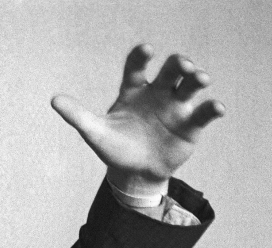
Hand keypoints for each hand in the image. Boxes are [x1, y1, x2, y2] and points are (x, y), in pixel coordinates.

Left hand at [51, 44, 224, 195]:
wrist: (134, 174)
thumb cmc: (115, 148)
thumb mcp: (94, 133)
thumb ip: (77, 116)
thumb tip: (54, 100)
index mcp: (133, 90)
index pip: (137, 67)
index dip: (141, 57)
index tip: (146, 50)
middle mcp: (157, 93)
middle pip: (170, 71)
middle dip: (177, 64)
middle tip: (180, 65)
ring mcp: (176, 107)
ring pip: (190, 86)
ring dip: (197, 79)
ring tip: (200, 79)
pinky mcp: (191, 125)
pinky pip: (204, 113)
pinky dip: (212, 108)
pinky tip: (217, 107)